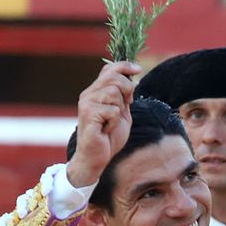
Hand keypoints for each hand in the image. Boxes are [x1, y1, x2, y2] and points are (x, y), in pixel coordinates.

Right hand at [66, 60, 138, 189]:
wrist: (96, 159)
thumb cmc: (108, 137)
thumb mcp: (120, 113)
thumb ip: (124, 97)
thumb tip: (132, 78)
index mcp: (95, 92)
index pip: (108, 70)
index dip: (124, 66)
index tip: (138, 69)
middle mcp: (88, 95)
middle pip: (114, 78)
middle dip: (127, 90)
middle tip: (126, 106)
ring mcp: (87, 104)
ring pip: (113, 93)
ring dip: (119, 109)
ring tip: (111, 122)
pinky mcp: (88, 115)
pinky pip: (112, 110)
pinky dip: (114, 122)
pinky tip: (106, 130)